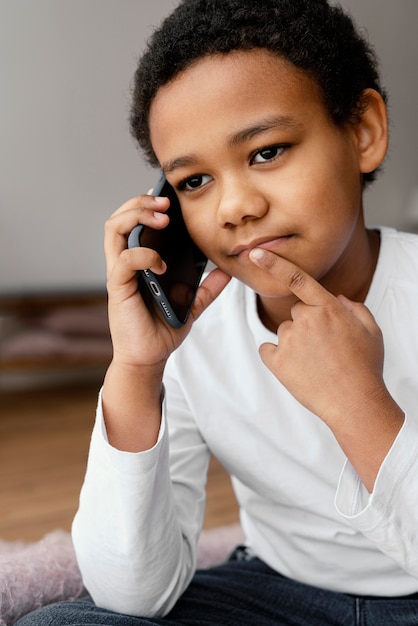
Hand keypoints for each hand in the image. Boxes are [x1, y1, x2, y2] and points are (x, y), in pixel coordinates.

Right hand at [102, 192, 229, 451]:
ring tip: (162, 217)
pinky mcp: (118, 288)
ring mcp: (119, 274)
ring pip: (113, 230)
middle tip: (165, 202)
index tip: (168, 199)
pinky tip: (162, 264)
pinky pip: (124, 260)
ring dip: (136, 216)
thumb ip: (207, 287)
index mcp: (138, 262)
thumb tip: (228, 271)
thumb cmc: (163, 329)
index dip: (145, 204)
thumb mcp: (192, 304)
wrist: (150, 357)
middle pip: (118, 218)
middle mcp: (124, 263)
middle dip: (140, 203)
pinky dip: (144, 255)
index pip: (132, 222)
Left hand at [250, 248, 403, 488]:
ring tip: (317, 364)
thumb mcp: (371, 332)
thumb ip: (354, 309)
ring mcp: (289, 340)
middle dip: (307, 326)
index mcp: (329, 307)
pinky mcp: (277, 361)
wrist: (355, 403)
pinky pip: (268, 350)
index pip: (297, 277)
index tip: (255, 252)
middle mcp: (306, 319)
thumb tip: (337, 299)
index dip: (274, 263)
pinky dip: (277, 358)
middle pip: (297, 313)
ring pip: (285, 333)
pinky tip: (298, 370)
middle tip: (325, 349)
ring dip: (295, 344)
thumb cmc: (365, 368)